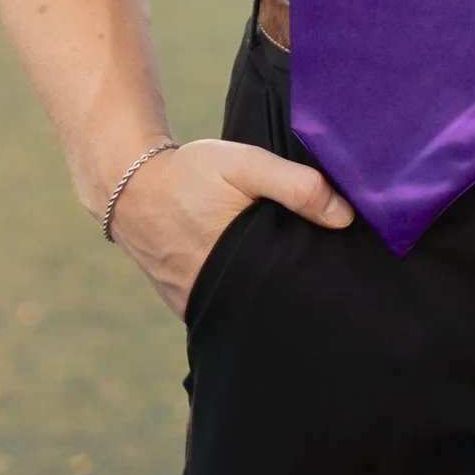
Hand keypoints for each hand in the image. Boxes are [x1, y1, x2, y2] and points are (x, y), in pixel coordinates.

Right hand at [108, 138, 353, 313]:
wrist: (129, 185)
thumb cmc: (190, 174)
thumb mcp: (245, 165)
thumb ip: (296, 186)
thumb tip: (345, 217)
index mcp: (233, 267)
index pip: (287, 293)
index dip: (312, 286)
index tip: (336, 276)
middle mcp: (212, 295)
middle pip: (268, 305)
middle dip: (293, 294)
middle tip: (320, 277)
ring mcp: (195, 305)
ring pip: (245, 309)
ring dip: (265, 295)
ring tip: (290, 277)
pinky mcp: (184, 304)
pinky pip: (223, 306)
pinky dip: (240, 294)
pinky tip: (255, 277)